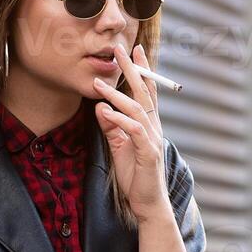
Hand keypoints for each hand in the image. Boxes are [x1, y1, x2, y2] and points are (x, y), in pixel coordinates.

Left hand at [92, 43, 167, 223]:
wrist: (147, 202)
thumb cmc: (135, 175)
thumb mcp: (119, 146)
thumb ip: (111, 127)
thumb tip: (100, 107)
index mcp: (148, 124)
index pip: (146, 92)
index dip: (141, 71)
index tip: (134, 51)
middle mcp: (154, 127)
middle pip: (144, 93)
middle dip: (132, 69)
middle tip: (120, 49)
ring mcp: (153, 139)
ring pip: (136, 109)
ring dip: (116, 95)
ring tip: (98, 83)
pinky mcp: (148, 153)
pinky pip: (134, 131)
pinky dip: (119, 120)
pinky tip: (106, 112)